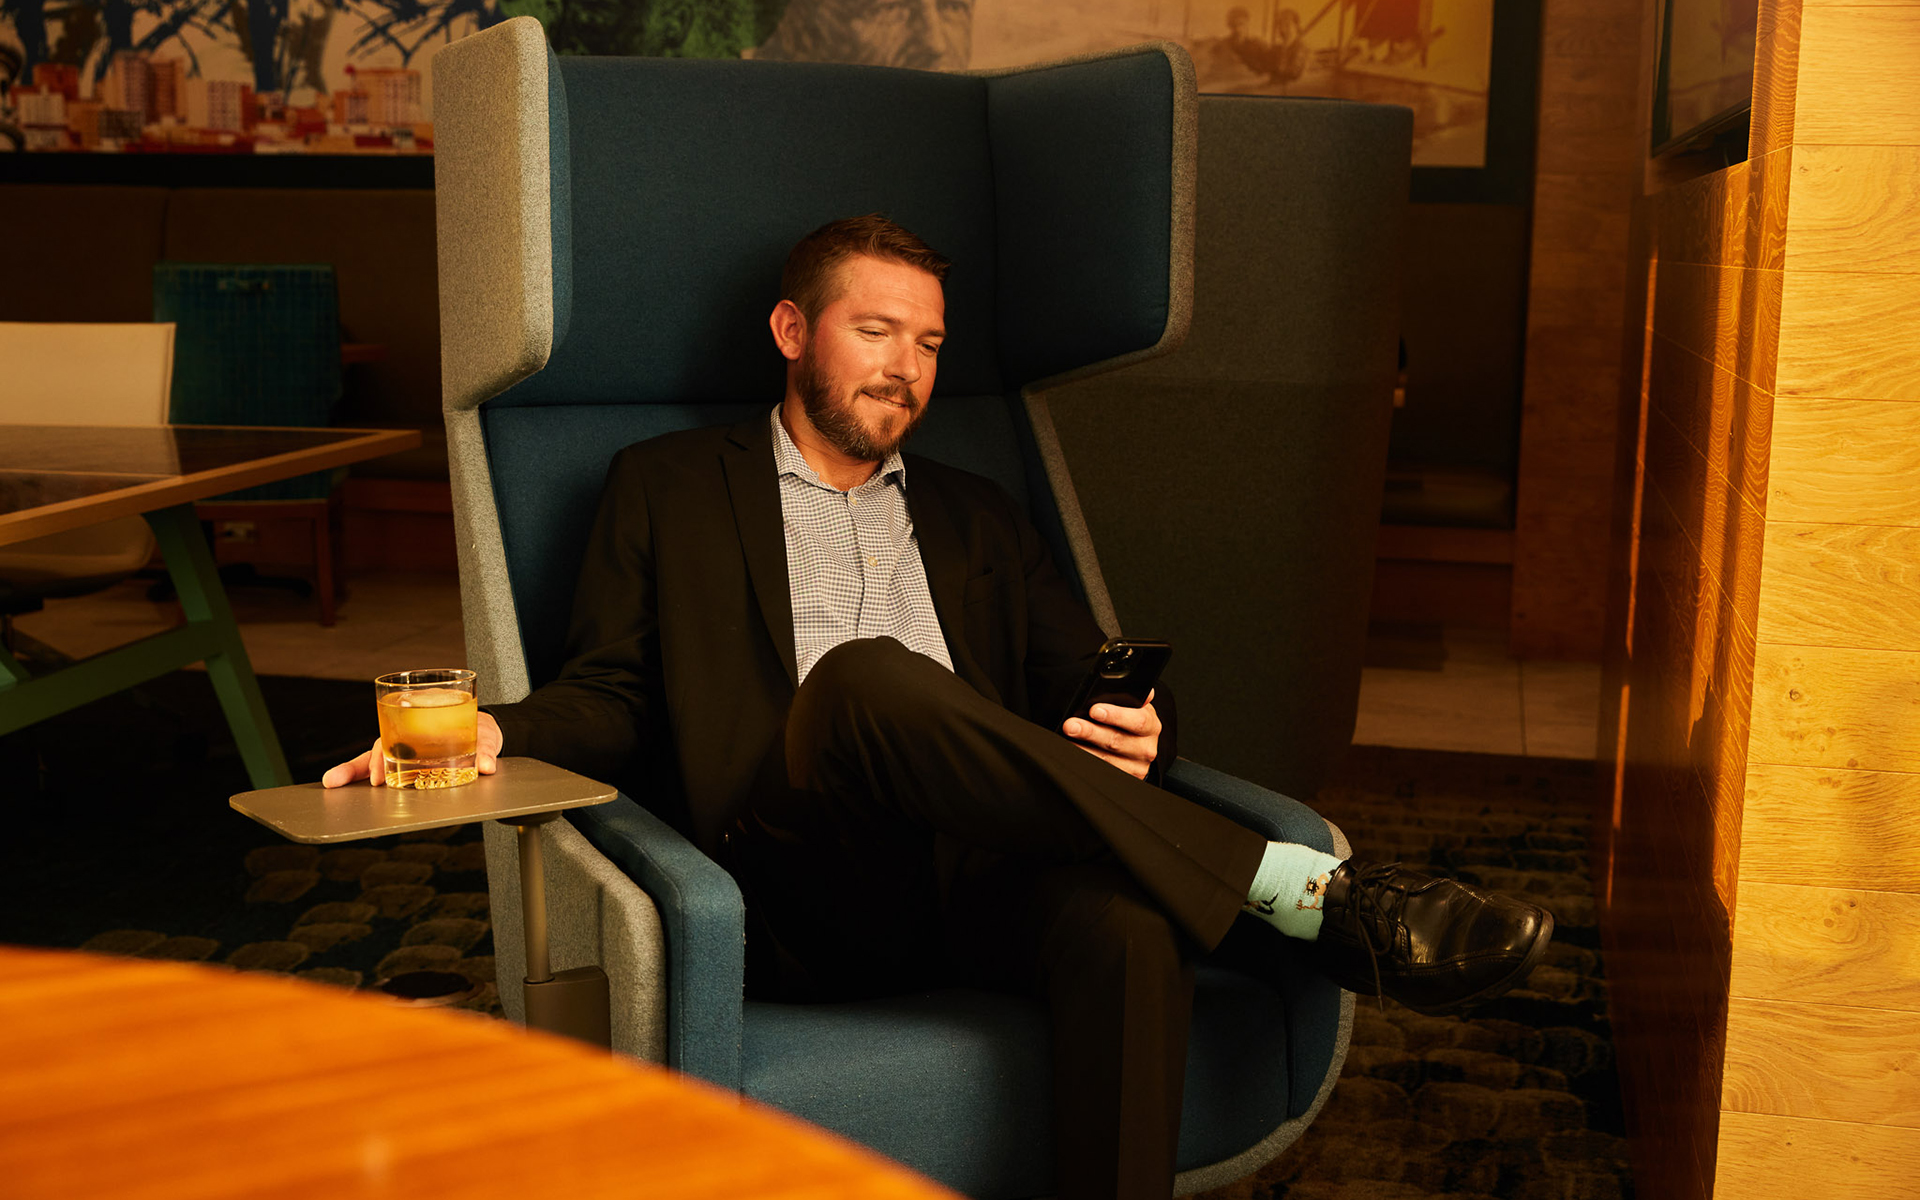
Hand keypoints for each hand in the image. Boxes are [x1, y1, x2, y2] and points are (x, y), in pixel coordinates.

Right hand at [322, 712, 503, 787]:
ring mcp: (406, 753)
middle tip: (335, 782)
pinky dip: (370, 785)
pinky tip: (354, 798)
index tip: (377, 778)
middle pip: (374, 752)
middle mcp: (407, 739)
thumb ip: (486, 751)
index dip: (380, 758)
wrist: (483, 730)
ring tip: (333, 789)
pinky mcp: (410, 768)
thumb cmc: (478, 729)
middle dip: (353, 769)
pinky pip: (387, 775)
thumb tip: (488, 766)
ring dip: (353, 775)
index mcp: (419, 726)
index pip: (392, 738)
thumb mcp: (484, 736)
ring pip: (374, 763)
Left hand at [1062, 691, 1160, 779]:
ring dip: (1083, 749)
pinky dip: (1085, 762)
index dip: (1116, 715)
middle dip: (1091, 732)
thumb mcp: (1135, 709)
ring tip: (1067, 740)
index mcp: (1150, 726)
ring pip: (1106, 760)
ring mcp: (1135, 767)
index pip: (1137, 721)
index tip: (1095, 710)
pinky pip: (1101, 772)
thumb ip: (1133, 698)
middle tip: (1071, 725)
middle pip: (1116, 741)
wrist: (1138, 750)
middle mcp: (1145, 748)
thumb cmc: (1130, 724)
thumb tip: (1144, 691)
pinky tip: (1073, 754)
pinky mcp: (1124, 779)